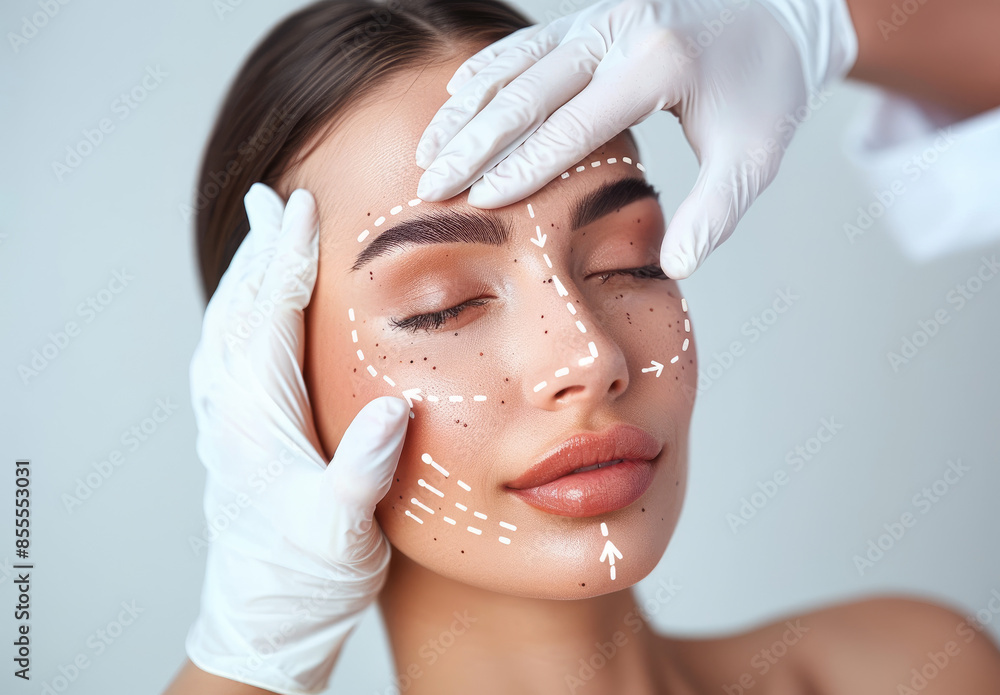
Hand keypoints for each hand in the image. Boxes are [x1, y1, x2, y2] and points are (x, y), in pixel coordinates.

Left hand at [185, 183, 409, 694]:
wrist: (264, 623)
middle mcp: (233, 411)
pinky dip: (239, 316)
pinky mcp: (233, 438)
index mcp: (259, 419)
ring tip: (262, 237)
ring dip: (247, 276)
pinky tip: (253, 314)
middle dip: (262, 248)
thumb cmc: (305, 580)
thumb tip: (393, 407)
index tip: (303, 204)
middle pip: (242, 307)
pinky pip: (226, 357)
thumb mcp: (343, 530)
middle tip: (273, 196)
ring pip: (229, 328)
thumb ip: (363, 469)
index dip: (291, 255)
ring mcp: (227, 423)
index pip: (273, 315)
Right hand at [414, 0, 856, 278]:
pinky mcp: (592, 17)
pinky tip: (454, 102)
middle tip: (431, 186)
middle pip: (528, 93)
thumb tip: (671, 268)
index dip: (522, 166)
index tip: (478, 202)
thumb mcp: (753, 158)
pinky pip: (526, 44)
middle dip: (474, 143)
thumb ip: (713, 214)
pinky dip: (486, 73)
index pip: (574, 126)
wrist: (779, 15)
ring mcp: (601, 17)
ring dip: (467, 110)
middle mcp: (621, 30)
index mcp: (658, 63)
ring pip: (516, 65)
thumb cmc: (765, 92)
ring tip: (428, 152)